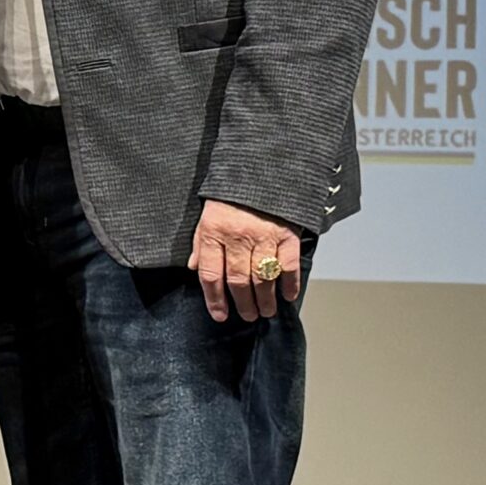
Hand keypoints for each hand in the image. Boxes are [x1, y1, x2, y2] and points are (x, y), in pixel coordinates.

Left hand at [189, 198, 302, 322]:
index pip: (210, 274)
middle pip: (237, 280)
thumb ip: (201, 244)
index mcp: (213, 233)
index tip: (219, 315)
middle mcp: (237, 237)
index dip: (214, 298)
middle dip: (242, 303)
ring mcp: (264, 236)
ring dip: (264, 299)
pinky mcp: (287, 233)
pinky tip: (288, 296)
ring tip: (265, 311)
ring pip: (262, 277)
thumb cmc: (230, 196)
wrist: (260, 168)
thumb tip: (196, 269)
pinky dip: (289, 283)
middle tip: (247, 316)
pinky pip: (288, 265)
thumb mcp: (206, 216)